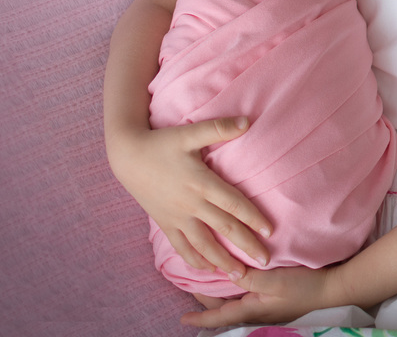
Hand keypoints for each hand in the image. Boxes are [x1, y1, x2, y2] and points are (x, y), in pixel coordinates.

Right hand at [108, 116, 272, 275]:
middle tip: (265, 261)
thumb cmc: (161, 142)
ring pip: (203, 244)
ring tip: (239, 275)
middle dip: (245, 246)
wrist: (127, 156)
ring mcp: (177, 216)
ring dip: (222, 261)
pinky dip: (195, 259)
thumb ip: (218, 128)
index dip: (253, 218)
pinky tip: (207, 269)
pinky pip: (181, 246)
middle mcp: (191, 204)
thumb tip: (247, 121)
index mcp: (201, 183)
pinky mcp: (165, 223)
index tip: (270, 232)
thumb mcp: (189, 133)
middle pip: (224, 228)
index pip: (233, 204)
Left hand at [180, 265, 340, 328]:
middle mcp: (257, 312)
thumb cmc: (304, 286)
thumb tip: (225, 272)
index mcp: (253, 309)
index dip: (200, 317)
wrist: (333, 290)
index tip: (183, 318)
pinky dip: (236, 293)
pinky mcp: (275, 301)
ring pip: (236, 305)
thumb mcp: (274, 279)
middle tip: (194, 289)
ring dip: (221, 299)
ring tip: (210, 287)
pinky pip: (248, 299)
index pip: (220, 317)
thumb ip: (249, 277)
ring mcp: (267, 308)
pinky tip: (237, 284)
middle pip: (225, 311)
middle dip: (208, 305)